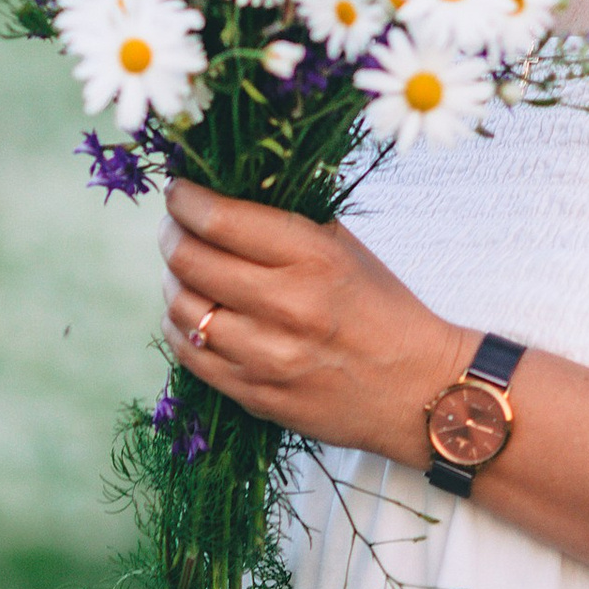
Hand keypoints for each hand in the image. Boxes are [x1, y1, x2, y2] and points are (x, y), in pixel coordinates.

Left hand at [159, 180, 471, 464]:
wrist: (417, 388)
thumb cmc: (382, 307)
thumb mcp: (345, 247)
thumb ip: (287, 223)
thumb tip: (225, 194)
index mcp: (313, 257)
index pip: (222, 219)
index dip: (185, 200)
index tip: (178, 192)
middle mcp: (287, 306)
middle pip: (192, 260)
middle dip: (171, 234)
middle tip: (173, 226)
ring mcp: (268, 356)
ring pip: (183, 308)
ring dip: (172, 280)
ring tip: (181, 268)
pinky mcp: (256, 396)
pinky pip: (191, 356)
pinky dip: (179, 326)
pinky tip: (189, 311)